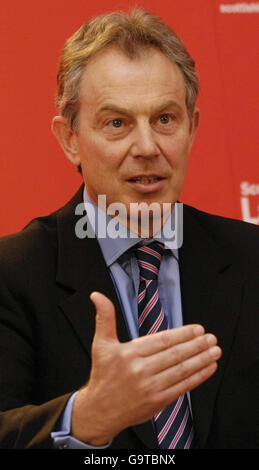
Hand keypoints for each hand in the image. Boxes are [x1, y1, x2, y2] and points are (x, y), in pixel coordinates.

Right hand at [71, 292, 220, 444]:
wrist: (99, 410)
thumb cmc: (103, 374)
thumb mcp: (101, 344)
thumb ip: (104, 318)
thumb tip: (97, 295)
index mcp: (129, 354)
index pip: (162, 341)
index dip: (182, 334)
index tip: (198, 329)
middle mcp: (140, 370)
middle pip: (175, 355)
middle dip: (196, 345)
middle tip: (211, 338)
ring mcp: (150, 388)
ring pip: (181, 371)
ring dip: (201, 360)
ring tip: (215, 351)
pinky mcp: (158, 402)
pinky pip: (182, 387)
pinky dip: (198, 377)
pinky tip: (208, 368)